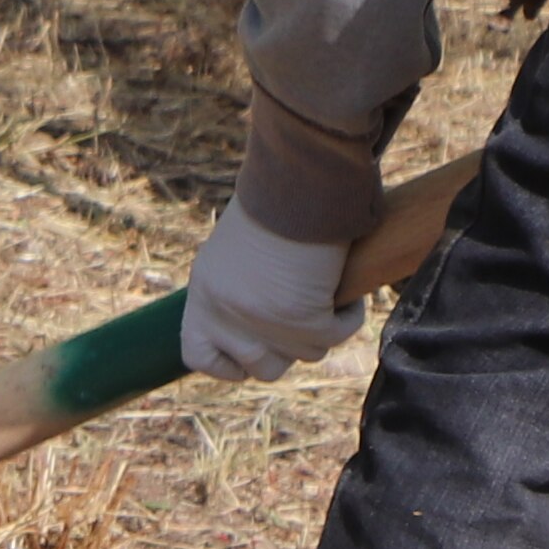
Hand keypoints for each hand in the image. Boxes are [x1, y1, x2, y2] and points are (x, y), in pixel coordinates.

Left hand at [180, 198, 364, 382]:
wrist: (298, 181)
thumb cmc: (273, 206)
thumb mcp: (232, 253)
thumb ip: (233, 294)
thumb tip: (257, 330)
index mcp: (202, 297)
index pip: (198, 357)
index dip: (228, 364)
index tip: (251, 356)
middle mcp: (225, 315)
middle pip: (262, 367)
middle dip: (288, 349)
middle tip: (305, 319)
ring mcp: (261, 322)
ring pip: (304, 354)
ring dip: (322, 330)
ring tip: (328, 297)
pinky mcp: (300, 318)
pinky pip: (335, 335)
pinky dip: (348, 317)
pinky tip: (350, 297)